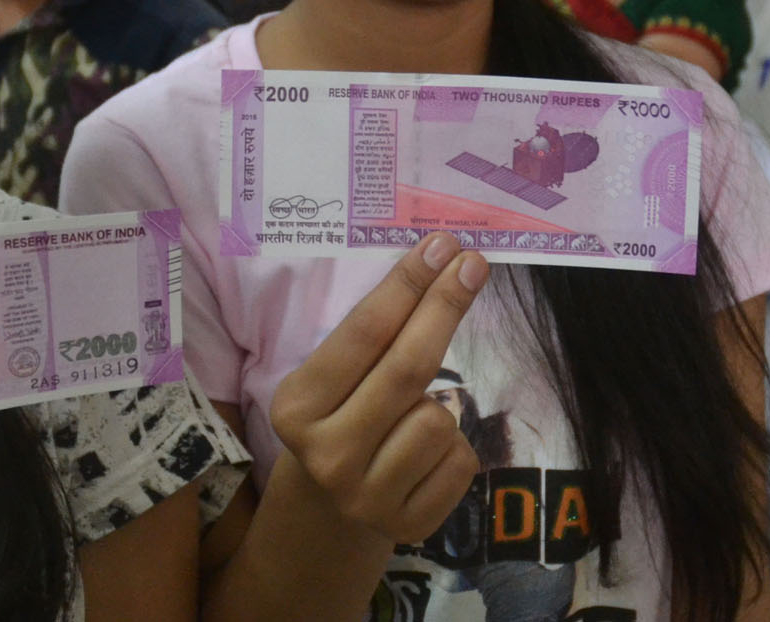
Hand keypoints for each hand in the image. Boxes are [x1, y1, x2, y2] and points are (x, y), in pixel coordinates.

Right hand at [268, 232, 488, 544]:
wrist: (329, 511)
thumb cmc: (340, 419)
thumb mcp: (333, 378)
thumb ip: (374, 335)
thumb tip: (440, 263)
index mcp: (297, 408)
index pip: (363, 333)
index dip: (407, 285)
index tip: (441, 246)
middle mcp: (326, 455)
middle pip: (407, 368)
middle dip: (445, 306)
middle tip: (472, 265)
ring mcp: (367, 497)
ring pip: (439, 418)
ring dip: (439, 404)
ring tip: (411, 416)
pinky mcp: (410, 525)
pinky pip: (460, 460)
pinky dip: (453, 447)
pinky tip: (422, 454)